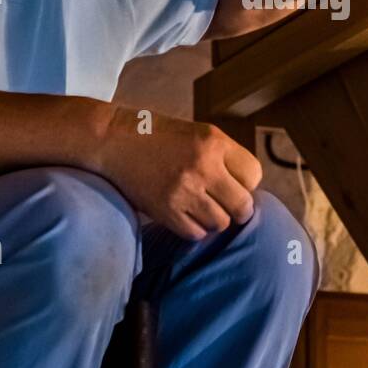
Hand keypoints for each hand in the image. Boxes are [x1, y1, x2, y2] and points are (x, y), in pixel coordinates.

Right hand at [98, 109, 262, 240]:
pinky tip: (185, 215)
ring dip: (214, 219)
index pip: (254, 175)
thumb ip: (224, 157)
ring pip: (221, 223)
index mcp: (214, 142)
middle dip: (238, 209)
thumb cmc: (158, 136)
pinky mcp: (166, 210)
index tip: (235, 184)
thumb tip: (249, 190)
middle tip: (227, 206)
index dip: (247, 183)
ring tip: (201, 207)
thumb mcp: (197, 133)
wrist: (113, 140)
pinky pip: (196, 233)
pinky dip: (195, 229)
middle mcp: (203, 166)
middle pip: (243, 205)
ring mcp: (184, 190)